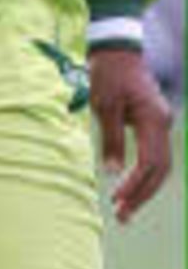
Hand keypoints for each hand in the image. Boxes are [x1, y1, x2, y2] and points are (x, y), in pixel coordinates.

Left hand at [89, 49, 173, 223]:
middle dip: (142, 195)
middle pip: (160, 170)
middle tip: (122, 217)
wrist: (117, 50)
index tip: (117, 200)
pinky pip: (156, 156)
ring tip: (125, 210)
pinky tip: (131, 189)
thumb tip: (112, 173)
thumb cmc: (107, 75)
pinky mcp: (155, 123)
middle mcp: (163, 124)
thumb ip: (111, 139)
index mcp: (153, 119)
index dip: (135, 184)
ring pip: (161, 165)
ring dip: (144, 188)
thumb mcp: (104, 106)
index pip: (149, 162)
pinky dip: (145, 175)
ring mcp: (162, 123)